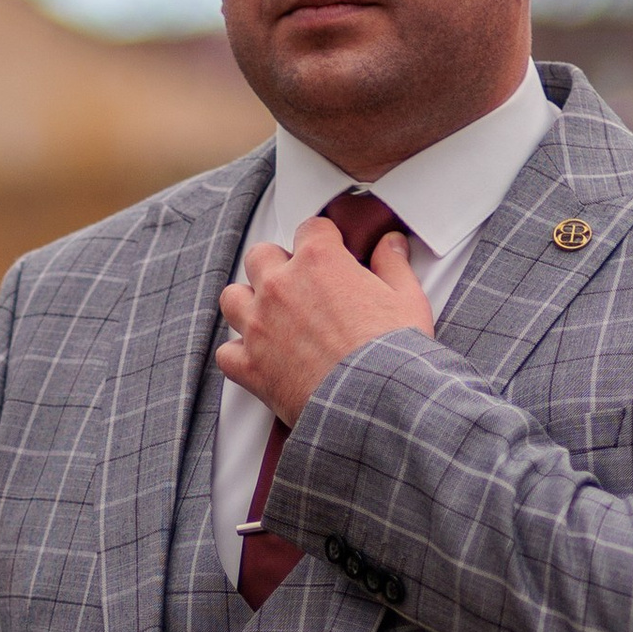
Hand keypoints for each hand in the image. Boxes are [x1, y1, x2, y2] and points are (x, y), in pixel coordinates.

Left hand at [214, 216, 433, 431]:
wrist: (376, 403)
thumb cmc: (393, 351)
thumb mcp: (407, 299)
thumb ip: (393, 264)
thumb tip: (392, 243)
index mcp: (319, 261)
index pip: (310, 228)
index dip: (323, 240)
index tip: (332, 253)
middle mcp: (281, 286)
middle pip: (261, 255)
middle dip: (277, 265)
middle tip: (299, 286)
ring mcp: (259, 325)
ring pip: (232, 298)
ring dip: (248, 304)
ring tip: (270, 318)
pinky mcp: (251, 365)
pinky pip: (226, 353)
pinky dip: (239, 356)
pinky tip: (260, 360)